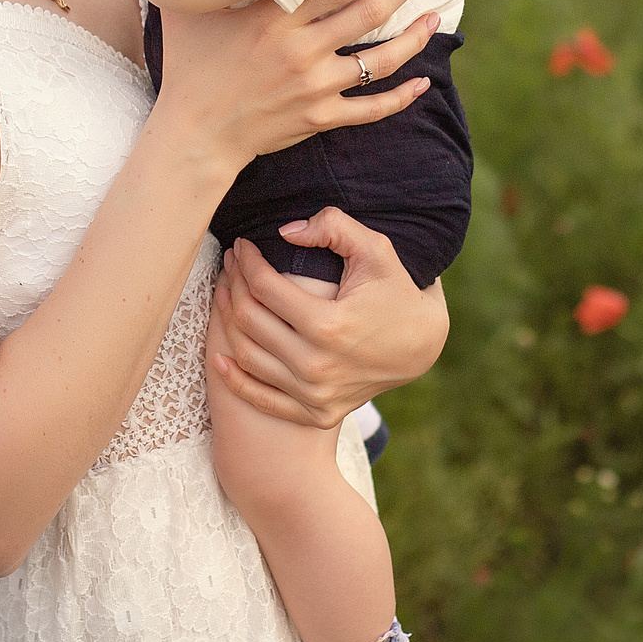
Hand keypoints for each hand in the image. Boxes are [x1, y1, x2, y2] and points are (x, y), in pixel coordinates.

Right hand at [152, 0, 438, 169]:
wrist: (195, 135)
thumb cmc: (190, 67)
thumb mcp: (190, 12)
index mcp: (275, 20)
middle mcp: (301, 51)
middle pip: (367, 12)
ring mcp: (315, 87)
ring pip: (380, 60)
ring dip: (414, 37)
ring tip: (435, 15)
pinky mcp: (320, 118)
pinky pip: (371, 109)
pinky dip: (401, 97)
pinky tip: (423, 83)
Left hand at [207, 218, 448, 427]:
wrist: (422, 348)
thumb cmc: (395, 291)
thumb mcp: (375, 250)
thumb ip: (333, 228)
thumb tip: (284, 231)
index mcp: (330, 325)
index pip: (265, 288)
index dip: (247, 262)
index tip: (241, 245)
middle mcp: (318, 365)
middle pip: (250, 320)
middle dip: (233, 284)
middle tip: (230, 264)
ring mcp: (316, 394)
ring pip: (248, 356)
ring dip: (227, 322)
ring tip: (226, 293)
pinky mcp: (316, 413)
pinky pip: (262, 399)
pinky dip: (235, 379)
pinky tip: (220, 355)